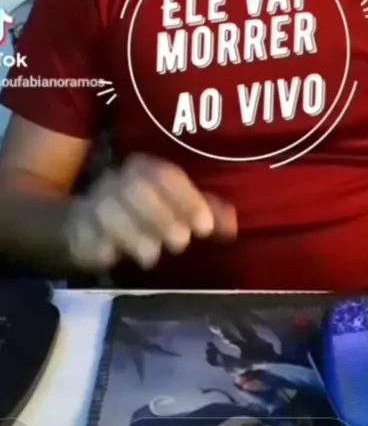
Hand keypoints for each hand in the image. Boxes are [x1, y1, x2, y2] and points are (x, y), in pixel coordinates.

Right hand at [64, 154, 236, 270]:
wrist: (87, 220)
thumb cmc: (145, 213)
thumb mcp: (177, 208)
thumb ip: (207, 213)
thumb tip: (232, 227)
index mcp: (146, 168)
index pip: (167, 176)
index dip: (188, 200)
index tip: (205, 228)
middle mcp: (118, 179)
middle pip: (136, 190)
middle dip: (161, 216)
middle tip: (180, 243)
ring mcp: (94, 202)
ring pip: (108, 210)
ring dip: (133, 234)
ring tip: (151, 256)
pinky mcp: (76, 227)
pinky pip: (84, 233)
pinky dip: (99, 246)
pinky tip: (112, 257)